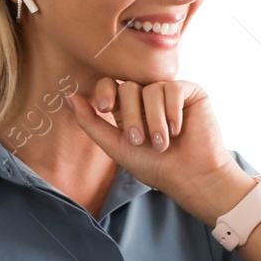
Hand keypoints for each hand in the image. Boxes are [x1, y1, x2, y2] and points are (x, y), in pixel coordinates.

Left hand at [66, 76, 248, 221]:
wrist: (190, 175)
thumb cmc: (155, 167)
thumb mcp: (116, 146)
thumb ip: (91, 122)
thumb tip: (69, 95)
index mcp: (129, 108)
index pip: (111, 84)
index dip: (106, 90)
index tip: (105, 107)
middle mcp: (148, 97)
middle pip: (129, 86)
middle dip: (132, 116)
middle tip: (140, 141)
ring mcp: (169, 93)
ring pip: (152, 88)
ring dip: (154, 120)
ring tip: (162, 143)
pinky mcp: (191, 92)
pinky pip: (173, 88)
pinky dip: (172, 111)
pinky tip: (178, 130)